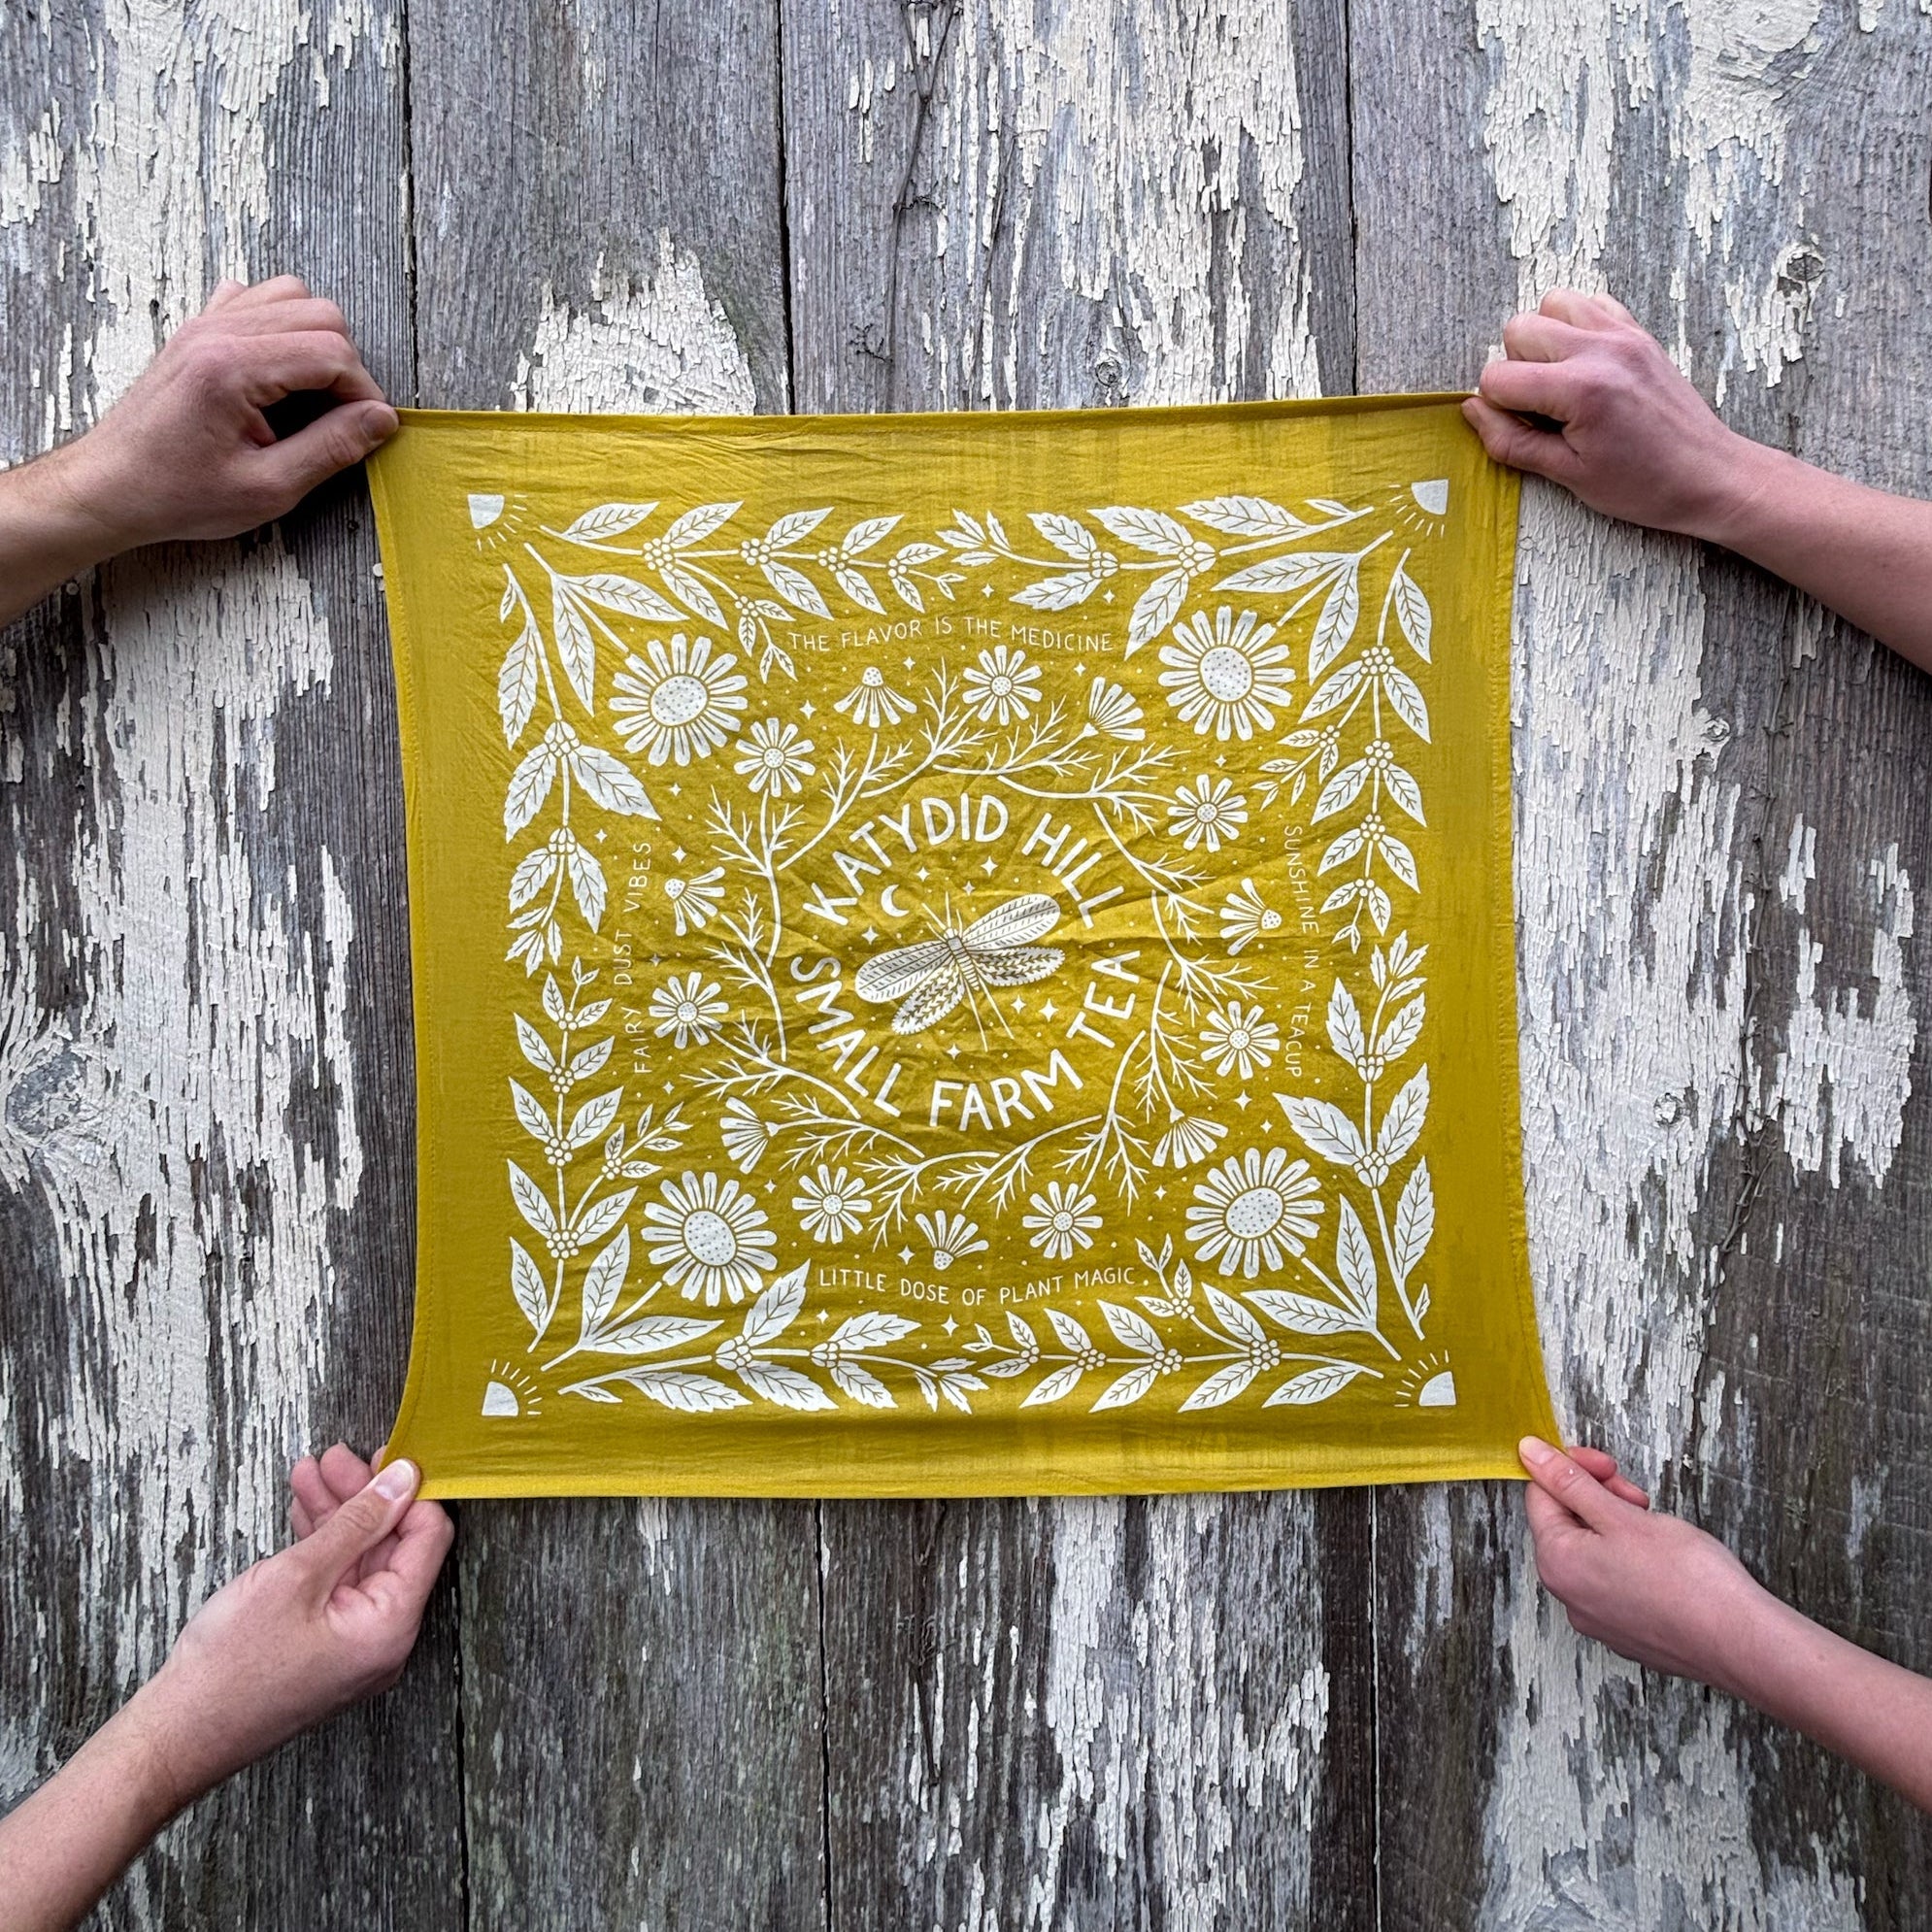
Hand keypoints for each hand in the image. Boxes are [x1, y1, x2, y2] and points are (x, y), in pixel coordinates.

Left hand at [35, 276, 397, 556]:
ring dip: (316, 339)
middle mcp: (218, 332)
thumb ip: (331, 448)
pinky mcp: (197, 330)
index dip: (363, 392)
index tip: (367, 429)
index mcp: (232, 368)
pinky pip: (254, 298)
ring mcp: (205, 324)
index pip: (330, 351)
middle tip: (342, 415)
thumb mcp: (268, 488)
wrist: (111, 487)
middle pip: (318, 313)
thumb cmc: (177, 493)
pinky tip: (278, 369)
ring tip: (313, 392)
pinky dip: (280, 325)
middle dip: (346, 365)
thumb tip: (379, 419)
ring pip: (291, 296)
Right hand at [132, 1446, 451, 1809]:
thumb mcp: (297, 1575)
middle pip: (391, 1546)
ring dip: (336, 1514)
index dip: (406, 1493)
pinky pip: (337, 1584)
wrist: (177, 1733)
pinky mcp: (328, 1645)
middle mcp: (384, 1639)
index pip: (427, 1538)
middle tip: (334, 1458)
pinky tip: (301, 1512)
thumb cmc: (231, 1667)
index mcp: (391, 1626)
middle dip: (362, 1496)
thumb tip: (401, 1480)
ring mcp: (355, 1644)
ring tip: (310, 1473)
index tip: (380, 1457)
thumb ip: (357, 1522)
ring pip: (359, 1560)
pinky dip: (322, 1547)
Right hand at [1462, 291, 1766, 541]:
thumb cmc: (1644, 485)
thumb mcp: (1568, 475)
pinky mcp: (1639, 333)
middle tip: (1539, 407)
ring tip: (1557, 379)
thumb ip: (1512, 441)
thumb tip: (1471, 412)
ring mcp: (1623, 334)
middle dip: (1515, 367)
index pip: (1499, 376)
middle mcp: (1600, 349)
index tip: (1521, 429)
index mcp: (1580, 390)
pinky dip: (1577, 325)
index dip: (1496, 408)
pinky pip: (1592, 303)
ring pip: (1552, 304)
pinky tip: (1583, 364)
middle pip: (1519, 329)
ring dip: (1543, 338)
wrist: (1710, 475)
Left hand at [1519, 1435, 1765, 1691]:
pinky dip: (1633, 1560)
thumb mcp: (1621, 1515)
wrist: (1741, 1640)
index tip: (1607, 1465)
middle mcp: (1569, 1597)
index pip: (1541, 1496)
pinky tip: (1665, 1560)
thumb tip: (1529, 1453)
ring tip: (1657, 1528)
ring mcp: (1598, 1619)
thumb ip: (1570, 1482)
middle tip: (1638, 1498)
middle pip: (1567, 1524)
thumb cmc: (1688, 1580)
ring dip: (1619, 1527)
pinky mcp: (1628, 1632)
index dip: (1574, 1470)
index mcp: (1557, 1563)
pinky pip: (1616, 1581)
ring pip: (1594, 1552)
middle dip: (1600, 1499)